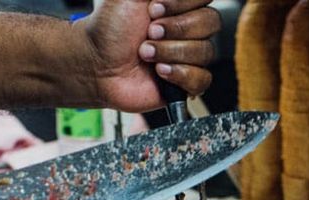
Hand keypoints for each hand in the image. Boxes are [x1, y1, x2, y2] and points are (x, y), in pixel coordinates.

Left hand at [78, 0, 219, 111]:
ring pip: (205, 51)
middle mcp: (188, 28)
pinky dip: (180, 74)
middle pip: (210, 23)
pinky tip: (160, 72)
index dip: (182, 3)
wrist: (97, 64)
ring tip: (145, 53)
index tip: (154, 8)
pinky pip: (202, 79)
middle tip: (149, 33)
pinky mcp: (187, 82)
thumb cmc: (111, 28)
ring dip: (170, 52)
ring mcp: (190, 56)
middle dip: (175, 28)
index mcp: (179, 4)